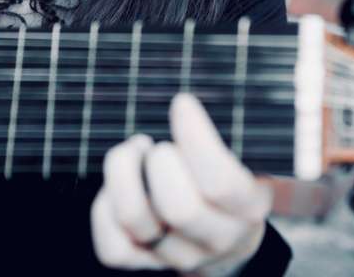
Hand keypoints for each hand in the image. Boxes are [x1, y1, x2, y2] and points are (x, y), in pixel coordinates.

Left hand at [91, 93, 271, 274]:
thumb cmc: (232, 176)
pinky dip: (105, 206)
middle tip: (160, 144)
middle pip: (178, 207)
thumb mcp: (248, 153)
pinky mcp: (142, 262)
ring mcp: (176, 255)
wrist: (229, 237)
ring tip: (136, 151)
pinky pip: (111, 245)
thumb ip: (233, 126)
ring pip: (135, 220)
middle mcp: (214, 238)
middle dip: (161, 161)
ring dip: (124, 173)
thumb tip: (196, 94)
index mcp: (248, 207)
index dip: (196, 139)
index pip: (222, 182)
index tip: (182, 103)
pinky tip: (121, 183)